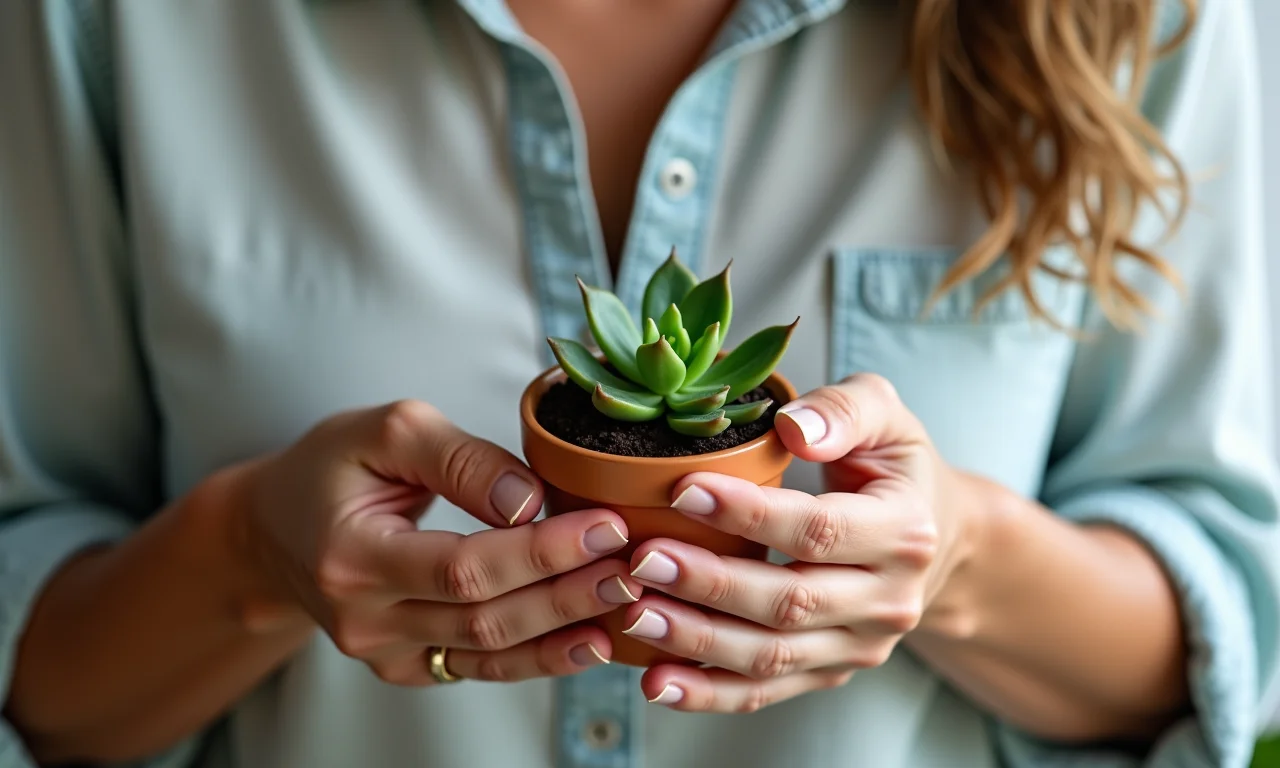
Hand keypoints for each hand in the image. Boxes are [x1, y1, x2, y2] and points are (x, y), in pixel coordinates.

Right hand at [224, 399, 643, 683]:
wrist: (274, 530)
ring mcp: (382, 653)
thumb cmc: (331, 468)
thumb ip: (460, 459)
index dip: (541, 552)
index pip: (463, 566)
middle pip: (485, 617)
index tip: (605, 524)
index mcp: (351, 555)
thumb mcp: (386, 430)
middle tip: (634, 565)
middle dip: (569, 592)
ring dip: (565, 629)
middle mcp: (363, 618)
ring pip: (489, 653)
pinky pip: (479, 669)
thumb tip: (531, 500)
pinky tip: (590, 639)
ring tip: (628, 601)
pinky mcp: (405, 667)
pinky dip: (539, 656)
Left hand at [620, 374, 973, 711]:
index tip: (682, 492)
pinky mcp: (830, 673)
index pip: (818, 529)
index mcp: (905, 531)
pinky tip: (658, 682)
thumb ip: (843, 409)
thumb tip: (794, 427)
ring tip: (636, 614)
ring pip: (771, 654)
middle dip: (709, 584)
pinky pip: (766, 691)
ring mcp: (860, 646)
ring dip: (698, 640)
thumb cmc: (893, 466)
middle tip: (643, 559)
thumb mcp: (885, 414)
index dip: (749, 514)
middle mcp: (889, 600)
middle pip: (789, 601)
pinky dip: (709, 692)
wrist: (935, 535)